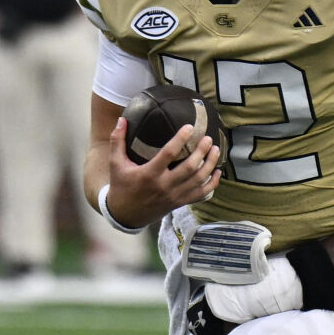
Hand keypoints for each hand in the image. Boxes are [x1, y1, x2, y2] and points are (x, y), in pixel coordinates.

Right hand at [102, 117, 221, 229]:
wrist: (126, 215)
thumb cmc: (122, 186)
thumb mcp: (116, 164)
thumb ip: (117, 141)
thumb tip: (121, 119)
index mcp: (149, 174)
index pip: (168, 154)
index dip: (180, 139)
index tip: (190, 127)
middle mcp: (164, 186)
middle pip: (190, 168)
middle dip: (202, 152)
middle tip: (208, 138)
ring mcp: (174, 196)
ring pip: (199, 180)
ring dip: (210, 164)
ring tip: (216, 149)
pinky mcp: (180, 203)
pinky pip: (201, 194)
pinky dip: (212, 183)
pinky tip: (218, 172)